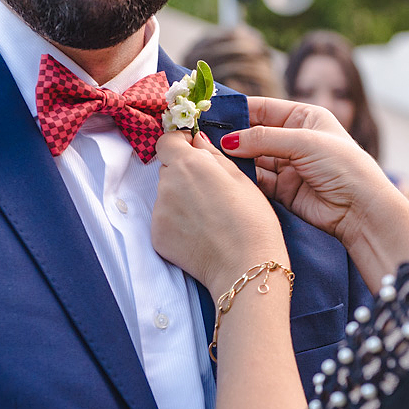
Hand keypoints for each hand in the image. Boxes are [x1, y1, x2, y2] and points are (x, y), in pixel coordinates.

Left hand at [153, 130, 288, 298]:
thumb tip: (197, 141)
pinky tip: (199, 233)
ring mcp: (158, 211)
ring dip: (180, 199)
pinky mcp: (156, 235)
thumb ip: (213, 155)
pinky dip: (177, 223)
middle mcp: (167, 184)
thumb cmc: (252, 222)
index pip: (166, 141)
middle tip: (210, 192)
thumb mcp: (241, 178)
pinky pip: (163, 220)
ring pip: (165, 195)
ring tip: (207, 217)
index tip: (193, 152)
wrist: (245, 267)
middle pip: (167, 169)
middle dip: (183, 174)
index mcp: (188, 164)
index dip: (180, 144)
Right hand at [225, 98, 408, 289]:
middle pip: (253, 134)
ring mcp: (288, 166)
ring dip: (234, 160)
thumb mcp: (304, 143)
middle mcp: (294, 139)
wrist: (362, 210)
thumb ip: (264, 139)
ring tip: (209, 158)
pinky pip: (256, 181)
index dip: (237, 111)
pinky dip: (242, 179)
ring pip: (252, 159)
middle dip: (231, 137)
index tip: (210, 114)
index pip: (263, 108)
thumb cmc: (344, 167)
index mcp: (304, 118)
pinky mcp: (283, 190)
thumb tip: (227, 140)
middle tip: (201, 138)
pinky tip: (224, 176)